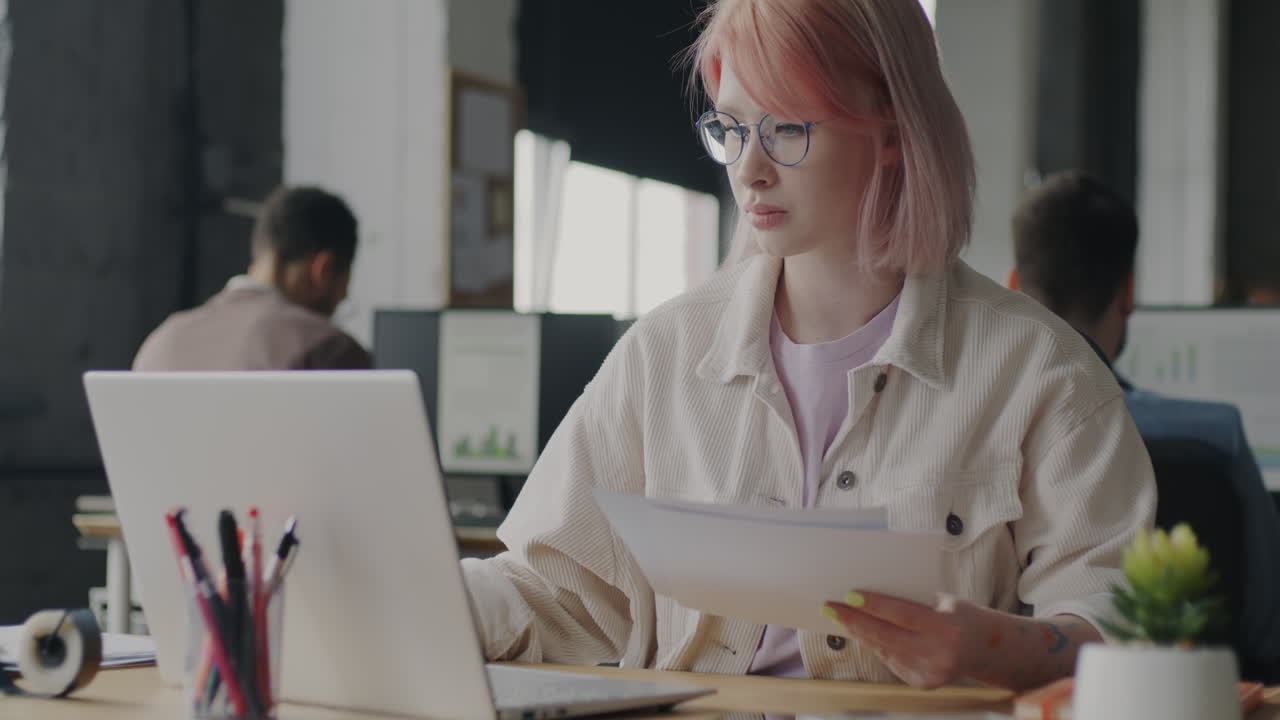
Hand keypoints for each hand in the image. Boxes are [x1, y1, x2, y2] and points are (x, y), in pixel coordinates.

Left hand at [823, 591, 1097, 689]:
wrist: (989, 648)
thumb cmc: (960, 614)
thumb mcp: (943, 602)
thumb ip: (911, 602)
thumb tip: (868, 595)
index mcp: (948, 627)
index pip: (903, 615)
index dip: (874, 606)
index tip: (849, 596)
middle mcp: (940, 654)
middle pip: (887, 636)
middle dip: (855, 621)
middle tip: (830, 608)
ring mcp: (931, 674)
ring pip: (885, 650)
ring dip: (862, 633)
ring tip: (842, 617)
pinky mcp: (923, 685)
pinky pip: (892, 660)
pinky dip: (880, 646)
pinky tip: (868, 633)